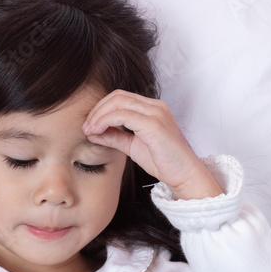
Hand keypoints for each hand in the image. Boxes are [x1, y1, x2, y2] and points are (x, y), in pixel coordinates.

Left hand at [82, 90, 223, 199]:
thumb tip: (92, 132)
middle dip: (97, 109)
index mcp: (152, 109)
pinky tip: (97, 132)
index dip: (101, 108)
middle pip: (117, 96)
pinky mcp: (153, 124)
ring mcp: (155, 113)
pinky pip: (122, 115)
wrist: (185, 175)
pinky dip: (106, 121)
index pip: (121, 98)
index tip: (89, 125)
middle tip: (85, 127)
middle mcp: (155, 106)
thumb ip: (115, 137)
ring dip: (99, 115)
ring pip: (118, 102)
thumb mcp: (132, 147)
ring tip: (88, 130)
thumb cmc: (163, 162)